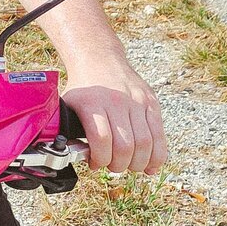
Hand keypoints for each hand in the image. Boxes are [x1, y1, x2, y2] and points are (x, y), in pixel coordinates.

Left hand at [63, 55, 165, 173]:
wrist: (100, 60)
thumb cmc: (83, 89)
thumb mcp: (67, 105)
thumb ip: (67, 129)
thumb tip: (70, 158)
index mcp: (92, 103)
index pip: (102, 139)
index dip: (100, 159)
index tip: (95, 163)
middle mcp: (116, 101)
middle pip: (125, 146)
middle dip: (119, 165)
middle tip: (113, 166)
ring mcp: (137, 101)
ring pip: (145, 143)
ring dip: (138, 163)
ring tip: (129, 165)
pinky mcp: (151, 103)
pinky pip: (159, 135)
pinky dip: (157, 155)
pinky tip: (150, 165)